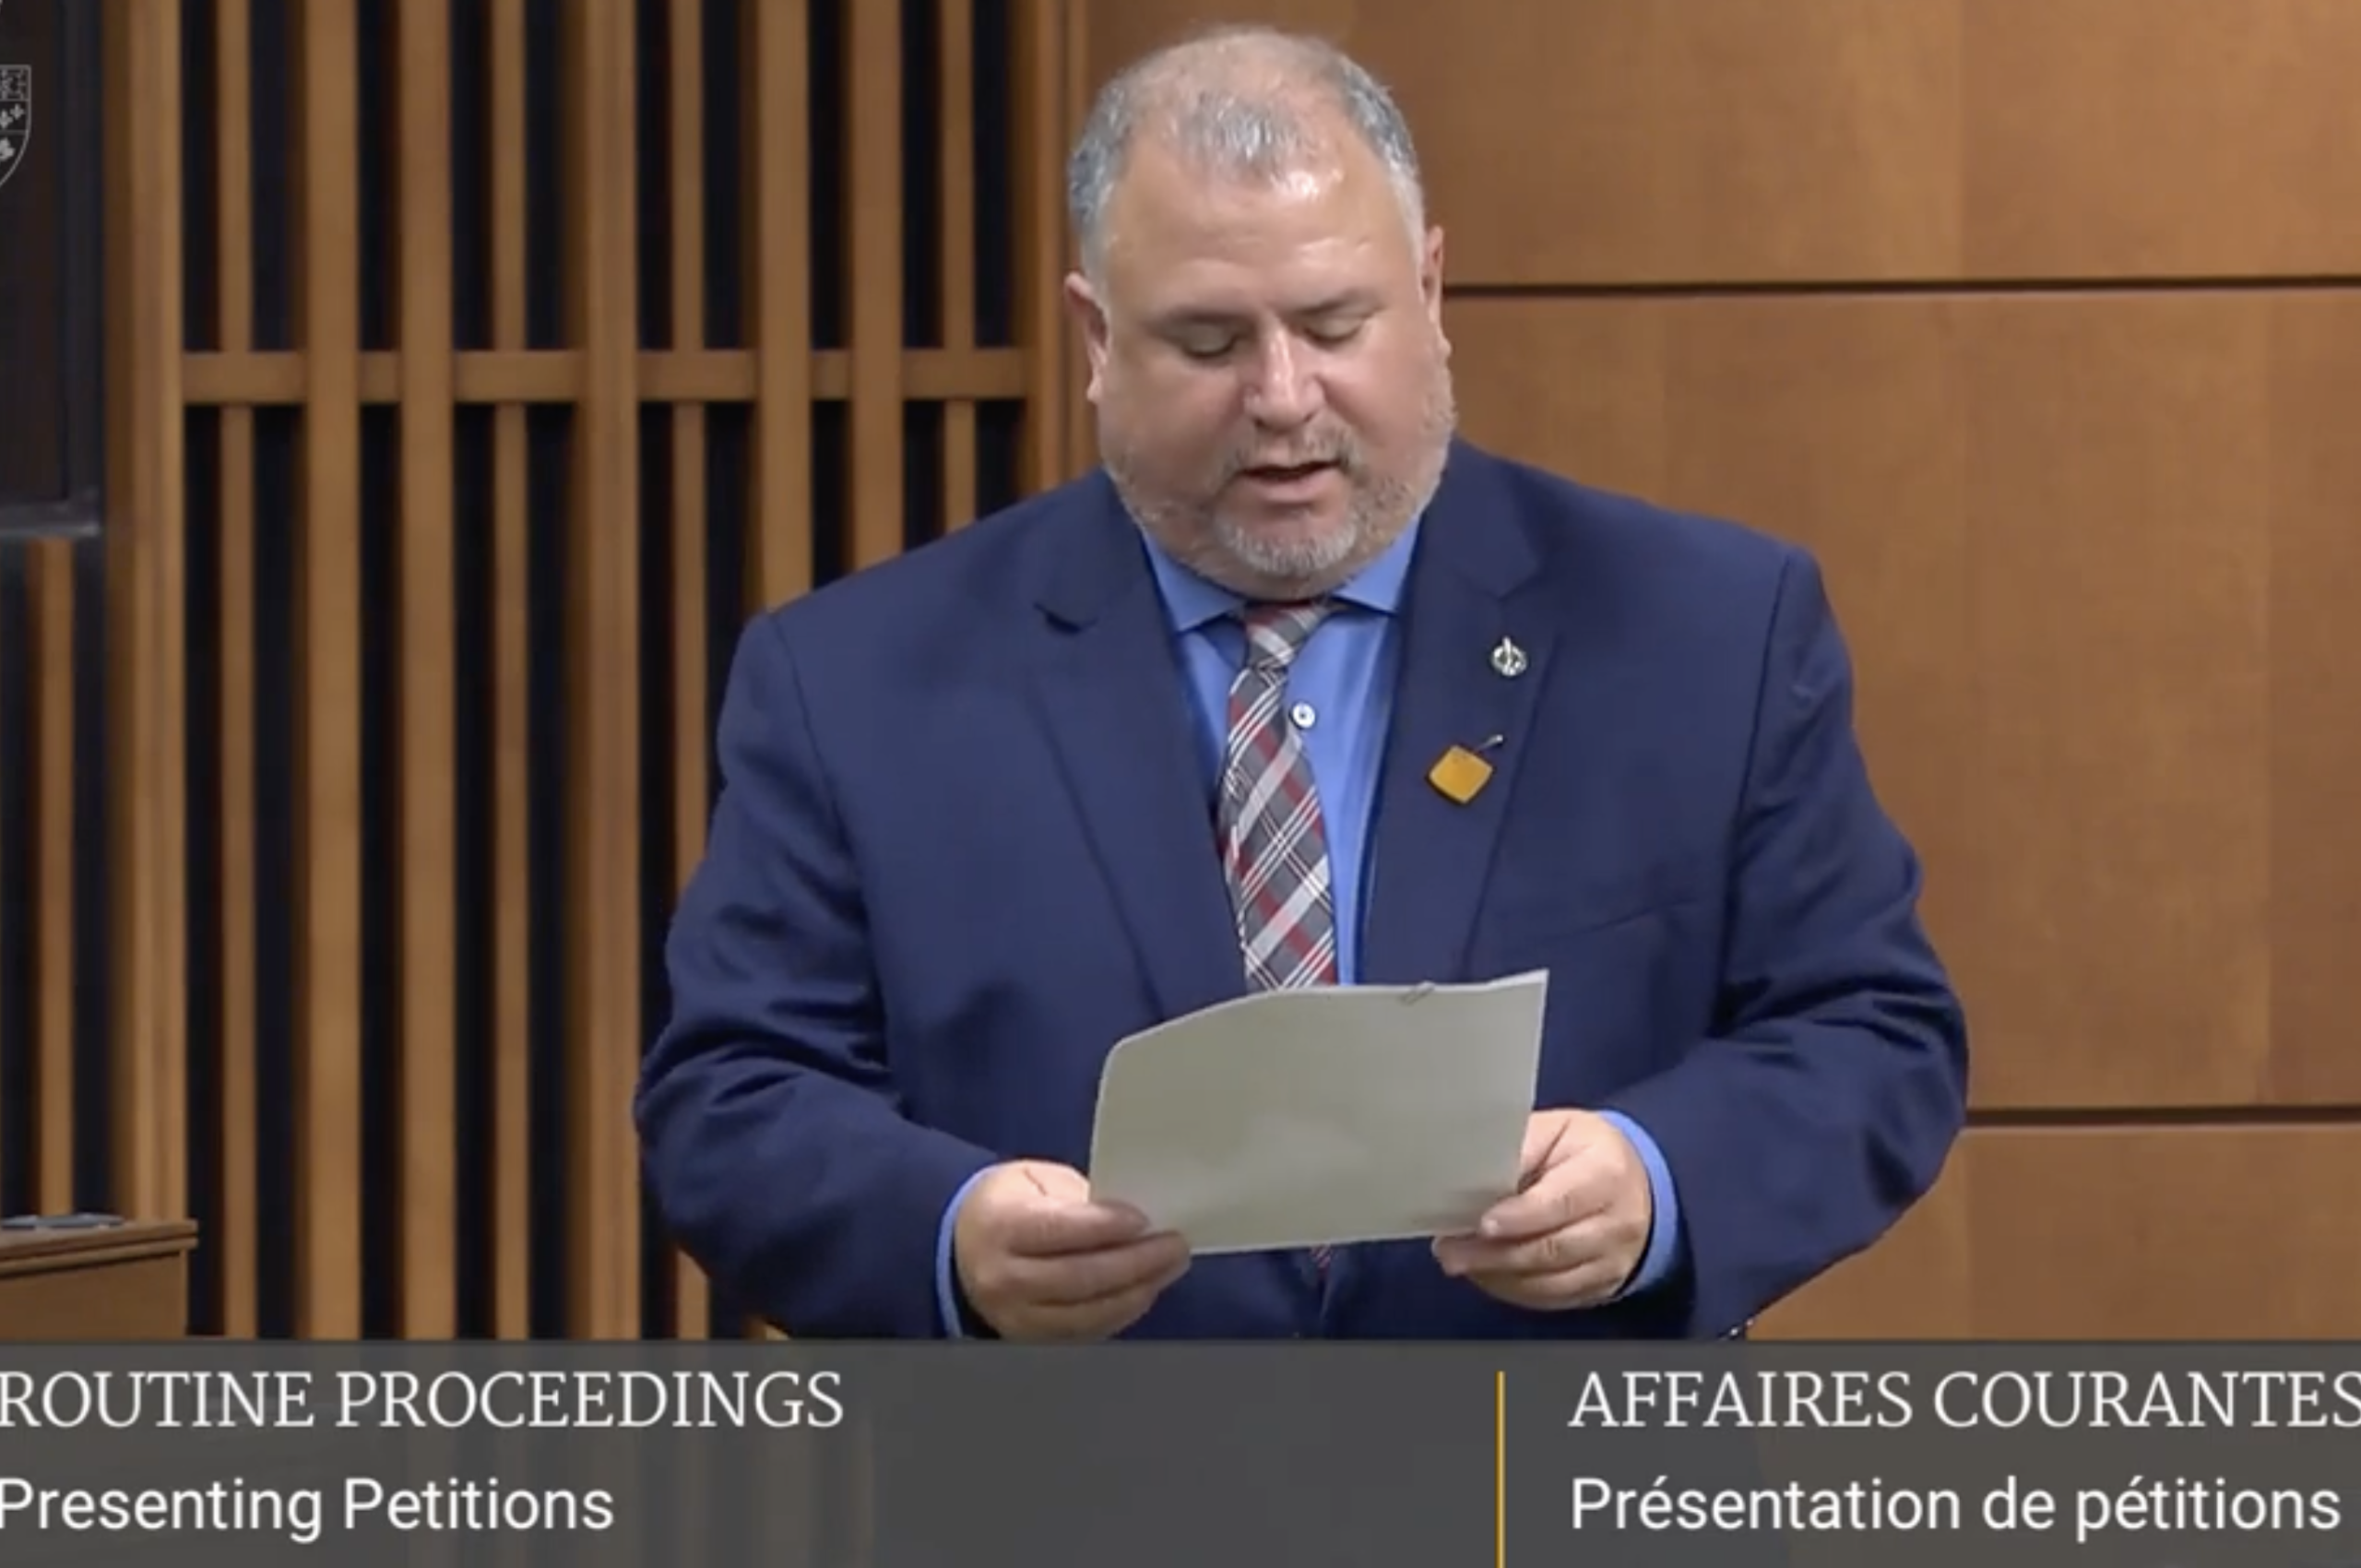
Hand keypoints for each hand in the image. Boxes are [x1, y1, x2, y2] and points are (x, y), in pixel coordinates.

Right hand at [953, 1160, 1189, 1339]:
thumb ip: (1080, 1199)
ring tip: (1168, 1268)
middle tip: (1174, 1246)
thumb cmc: (1007, 1205)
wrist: (960, 1247)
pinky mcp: (1030, 1339)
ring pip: (1087, 1313)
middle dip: (1136, 1263)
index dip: (1106, 1227)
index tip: (1144, 1220)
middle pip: (1080, 1277)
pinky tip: (1143, 1291)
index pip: (1060, 1230)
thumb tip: (1134, 1219)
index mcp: (1002, 1227)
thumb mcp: (1035, 1181)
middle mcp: (1004, 1277)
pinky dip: (1119, 1312)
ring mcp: (1016, 1316)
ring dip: (1137, 1292)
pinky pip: (1084, 1332)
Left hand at [1430, 1110, 1651, 1310]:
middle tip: (1450, 1251)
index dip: (1519, 1217)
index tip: (1482, 1224)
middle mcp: (1618, 1223)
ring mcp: (1613, 1261)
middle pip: (1552, 1248)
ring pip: (1550, 1281)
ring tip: (1460, 1262)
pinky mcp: (1602, 1287)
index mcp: (1606, 1173)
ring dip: (1498, 1275)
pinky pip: (1553, 1298)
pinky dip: (1514, 1290)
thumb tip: (1474, 1173)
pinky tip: (1487, 1275)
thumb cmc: (1585, 1153)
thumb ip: (1521, 1148)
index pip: (1560, 1202)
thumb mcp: (1558, 1130)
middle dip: (1495, 1254)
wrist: (1637, 1186)